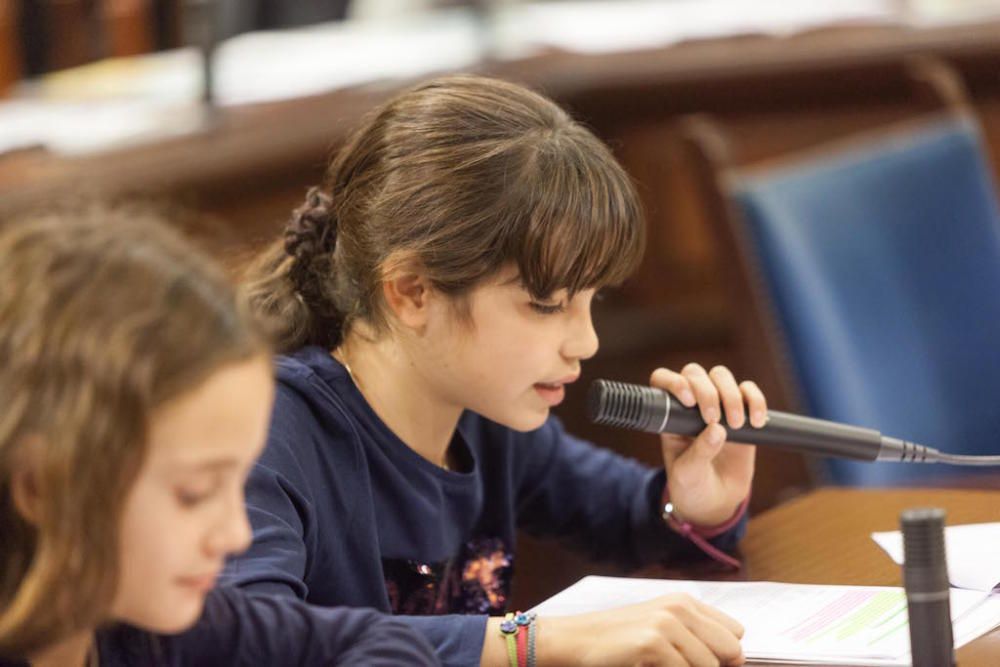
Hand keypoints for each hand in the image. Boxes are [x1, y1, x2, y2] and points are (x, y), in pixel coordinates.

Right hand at [537, 593, 744, 665]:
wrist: (577, 639)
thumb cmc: (619, 639)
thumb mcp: (660, 626)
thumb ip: (693, 634)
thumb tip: (733, 659)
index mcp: (685, 601)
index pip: (736, 633)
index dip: (727, 655)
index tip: (708, 665)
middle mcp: (680, 607)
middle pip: (731, 650)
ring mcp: (667, 623)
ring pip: (709, 666)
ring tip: (660, 666)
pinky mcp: (653, 642)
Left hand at [651, 364, 766, 526]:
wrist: (716, 501)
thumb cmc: (692, 486)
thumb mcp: (688, 474)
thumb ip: (699, 453)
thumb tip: (717, 430)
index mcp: (670, 415)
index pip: (663, 381)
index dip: (673, 382)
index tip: (688, 401)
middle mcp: (691, 405)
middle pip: (695, 373)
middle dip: (707, 391)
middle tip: (714, 419)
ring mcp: (717, 405)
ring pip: (721, 376)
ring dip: (731, 395)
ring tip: (736, 425)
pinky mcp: (742, 412)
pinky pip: (749, 391)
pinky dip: (755, 400)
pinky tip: (757, 422)